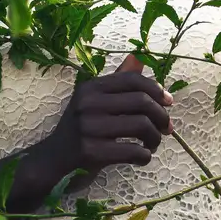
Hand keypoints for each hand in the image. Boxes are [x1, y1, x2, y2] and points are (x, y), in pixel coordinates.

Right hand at [51, 53, 172, 186]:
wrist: (52, 161)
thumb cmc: (80, 130)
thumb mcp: (93, 102)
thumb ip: (117, 82)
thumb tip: (139, 57)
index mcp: (91, 88)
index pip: (132, 80)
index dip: (156, 89)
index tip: (169, 102)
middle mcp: (88, 104)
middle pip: (142, 102)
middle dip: (161, 116)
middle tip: (166, 128)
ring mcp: (89, 127)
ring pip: (141, 126)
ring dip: (155, 137)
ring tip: (153, 144)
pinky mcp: (91, 152)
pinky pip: (133, 151)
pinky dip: (145, 156)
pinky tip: (142, 157)